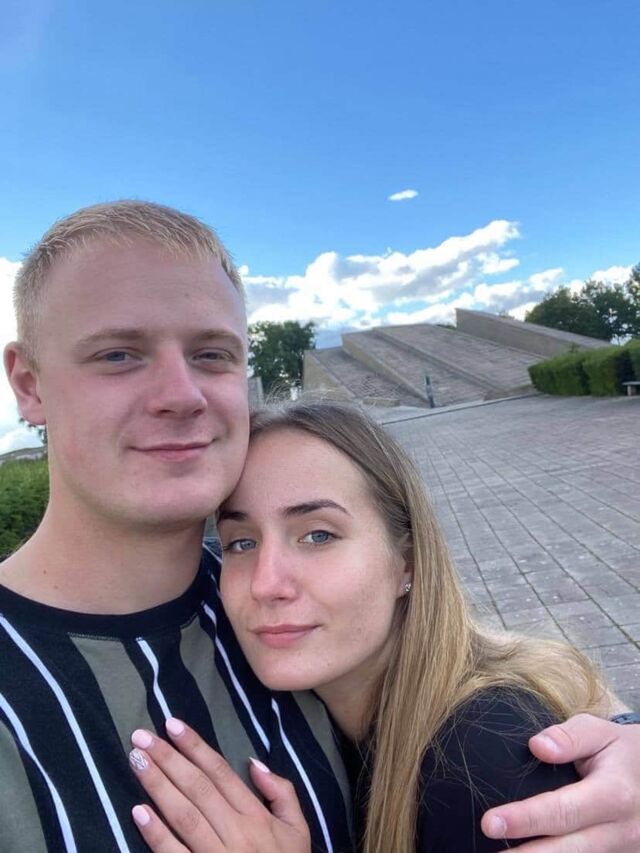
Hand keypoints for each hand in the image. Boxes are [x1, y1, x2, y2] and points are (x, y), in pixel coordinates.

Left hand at [128, 718, 310, 851]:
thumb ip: (282, 793)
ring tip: (136, 760)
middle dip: (168, 758)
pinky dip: (157, 834)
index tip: (172, 725)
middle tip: (142, 737)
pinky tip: (138, 812)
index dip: (195, 747)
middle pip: (198, 788)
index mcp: (257, 816)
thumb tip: (254, 763)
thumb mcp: (297, 831)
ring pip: (184, 815)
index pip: (220, 773)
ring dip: (158, 785)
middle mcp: (236, 833)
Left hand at [481, 713, 639, 850]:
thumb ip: (570, 736)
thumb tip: (537, 746)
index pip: (562, 811)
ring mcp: (623, 852)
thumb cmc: (621, 752)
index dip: (524, 819)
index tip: (490, 823)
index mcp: (614, 794)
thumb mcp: (601, 732)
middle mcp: (621, 831)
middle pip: (568, 851)